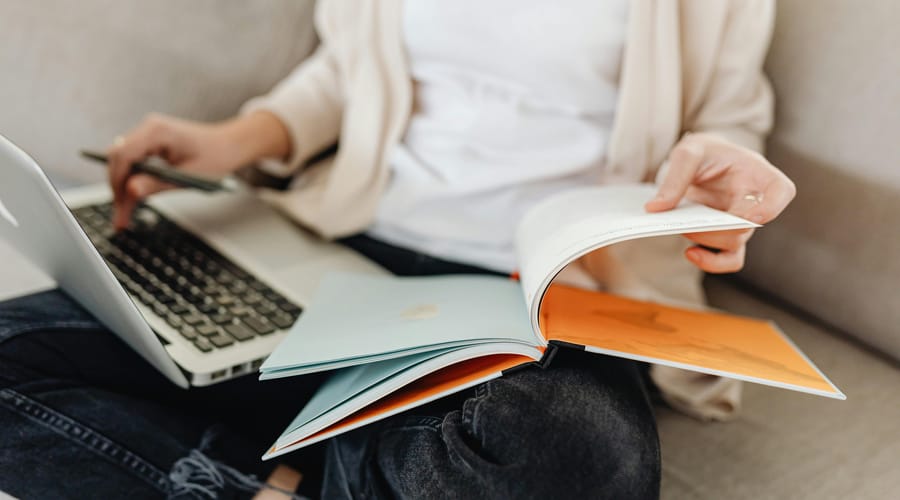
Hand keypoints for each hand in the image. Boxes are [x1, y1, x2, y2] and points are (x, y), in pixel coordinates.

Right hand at [107, 111, 289, 229]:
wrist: (229, 145)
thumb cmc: (216, 156)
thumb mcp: (187, 176)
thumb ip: (157, 184)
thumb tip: (130, 192)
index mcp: (157, 131)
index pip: (123, 155)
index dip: (117, 182)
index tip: (119, 206)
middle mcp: (149, 128)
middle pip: (119, 159)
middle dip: (118, 189)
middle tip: (122, 218)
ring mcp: (148, 134)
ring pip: (123, 162)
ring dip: (123, 187)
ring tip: (126, 215)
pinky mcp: (150, 143)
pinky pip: (133, 162)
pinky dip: (132, 181)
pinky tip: (133, 201)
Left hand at [644, 133, 795, 272]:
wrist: (698, 161)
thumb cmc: (703, 151)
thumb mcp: (689, 151)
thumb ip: (675, 176)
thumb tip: (657, 207)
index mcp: (756, 173)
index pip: (782, 191)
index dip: (771, 208)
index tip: (750, 217)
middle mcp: (755, 200)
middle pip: (748, 226)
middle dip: (718, 228)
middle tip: (689, 222)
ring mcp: (742, 222)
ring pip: (735, 244)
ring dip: (706, 240)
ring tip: (682, 229)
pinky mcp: (726, 236)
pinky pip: (729, 259)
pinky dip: (712, 263)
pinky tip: (690, 253)